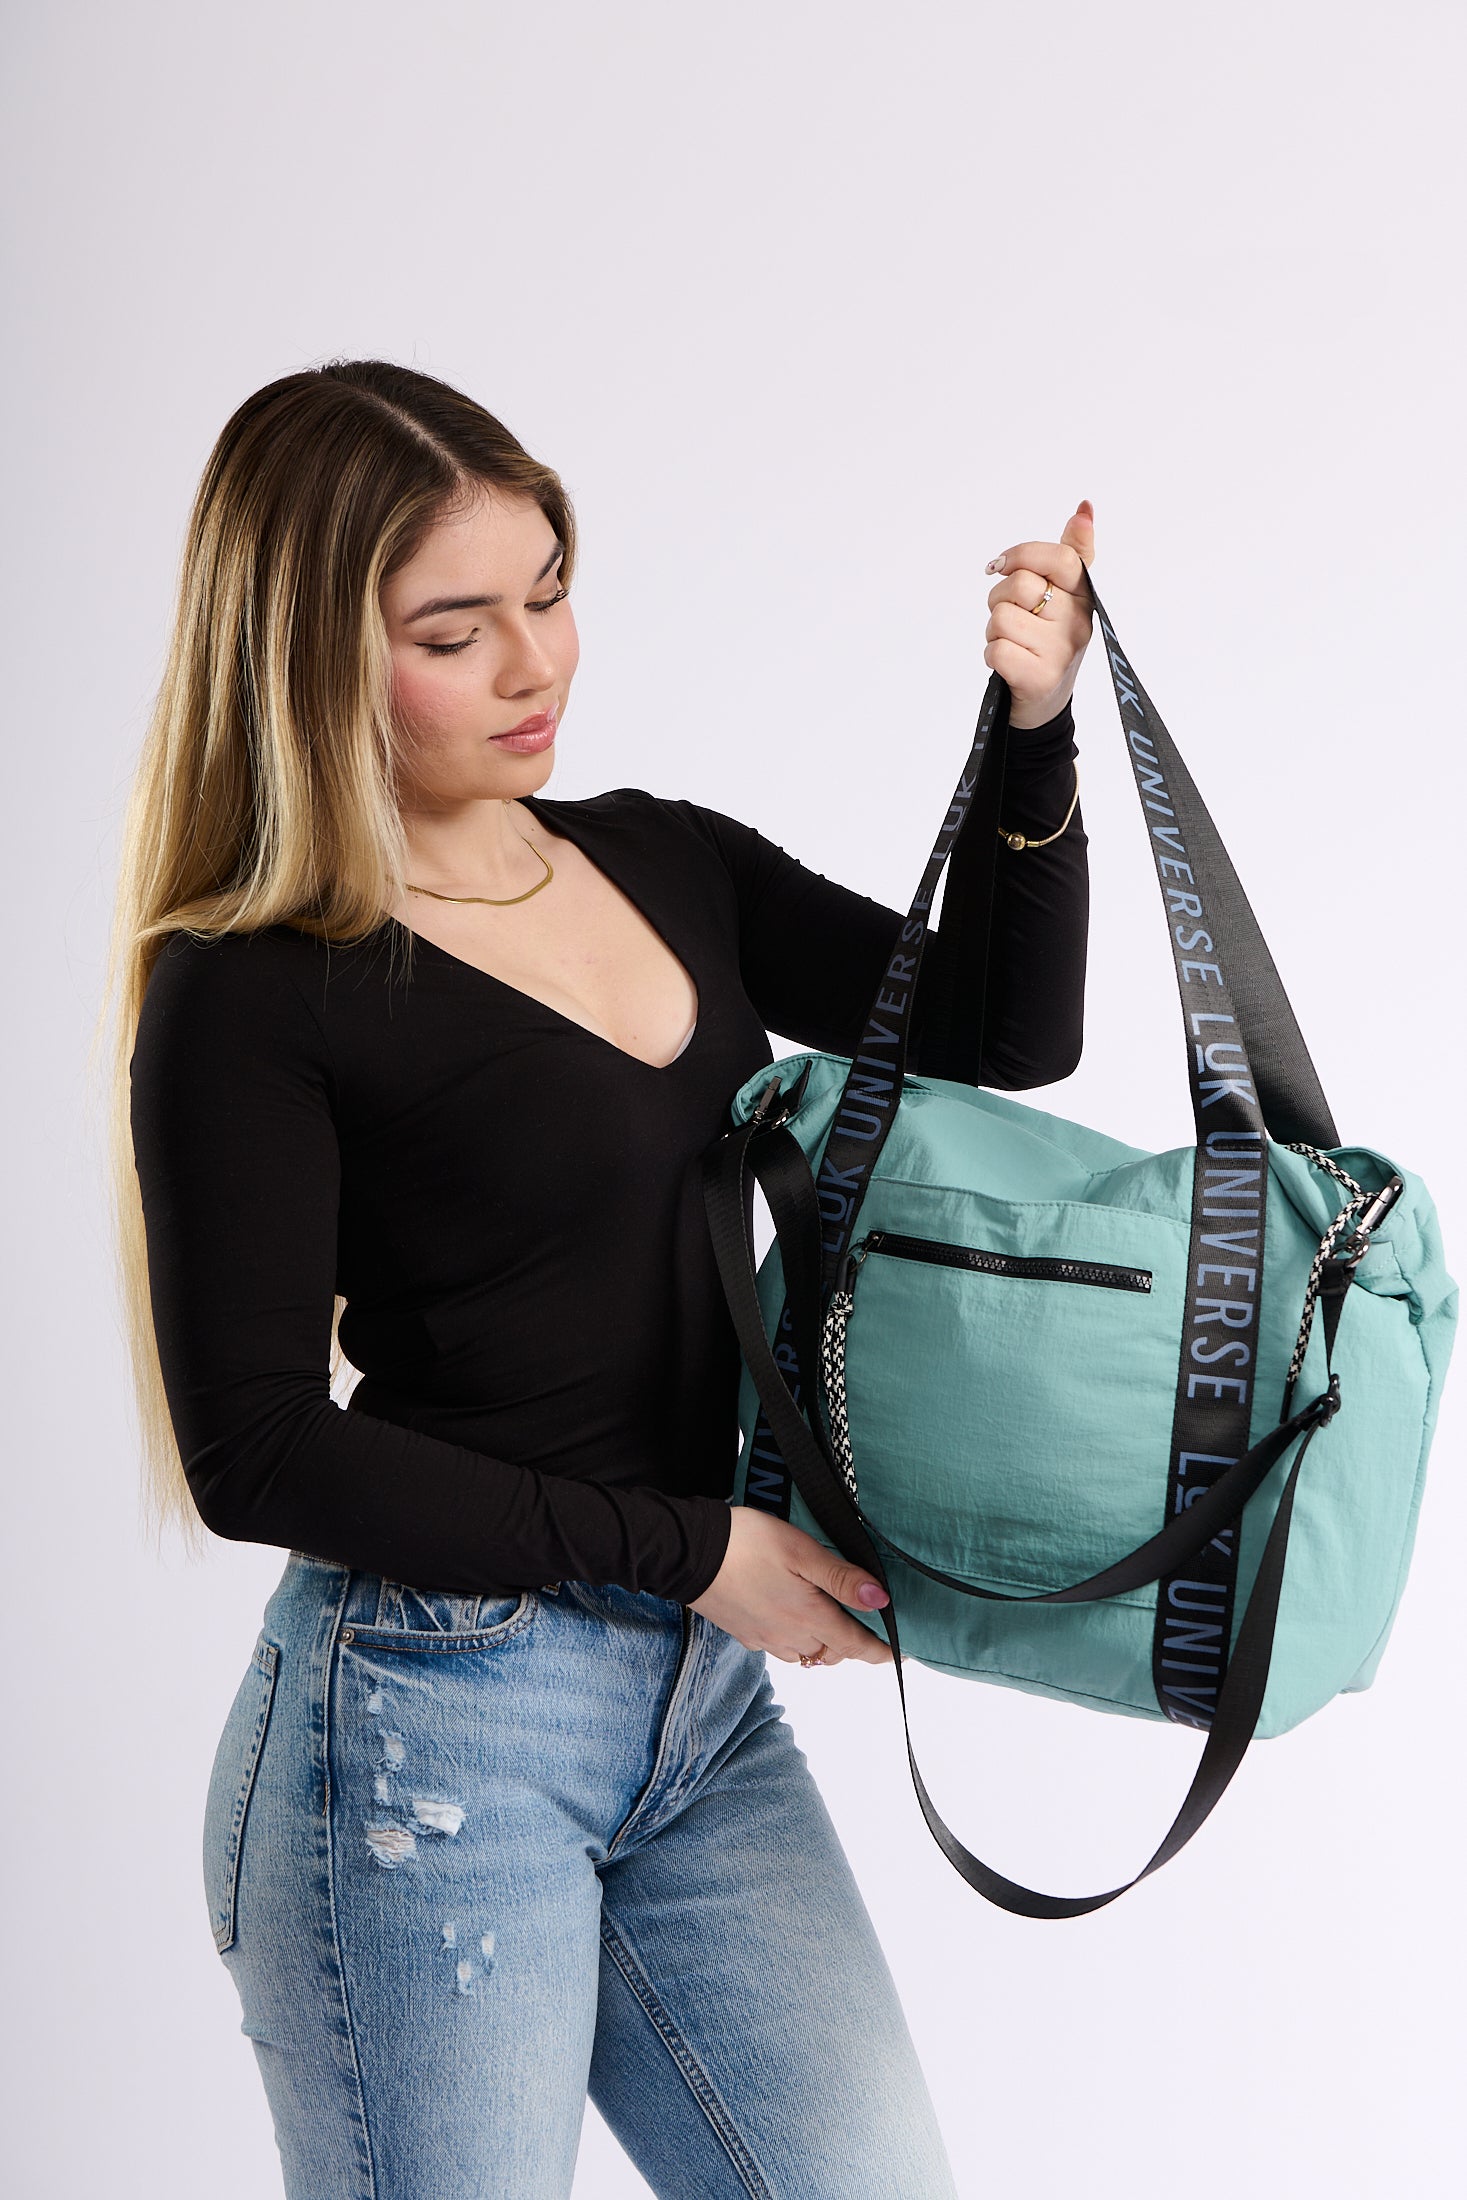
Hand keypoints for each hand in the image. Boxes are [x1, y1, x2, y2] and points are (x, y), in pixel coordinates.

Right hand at [688, 1505, 893, 1666]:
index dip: (880, 1651)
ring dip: (822, 1646)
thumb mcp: (802, 1551)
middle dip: (852, 1646)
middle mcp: (788, 1635)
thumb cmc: (747, 1544)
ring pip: (804, 1654)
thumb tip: (879, 1600)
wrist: (688, 1553)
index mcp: (808, 1616)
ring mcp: (763, 1638)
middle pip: (832, 1653)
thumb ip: (841, 1577)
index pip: (855, 1645)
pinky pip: (778, 1648)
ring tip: (832, 1627)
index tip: (897, 1653)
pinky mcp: (743, 1634)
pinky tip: (790, 1621)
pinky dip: (794, 1641)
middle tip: (867, 1632)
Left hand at [982, 499, 1095, 729]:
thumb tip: (1084, 508)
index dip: (1022, 554)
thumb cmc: (1049, 641)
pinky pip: (995, 649)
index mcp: (1085, 596)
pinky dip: (992, 656)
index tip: (1002, 565)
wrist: (1045, 705)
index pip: (1059, 557)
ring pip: (1001, 617)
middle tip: (1011, 616)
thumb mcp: (1067, 597)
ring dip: (994, 631)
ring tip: (1012, 642)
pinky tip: (1008, 663)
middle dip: (1000, 598)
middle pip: (1020, 585)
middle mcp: (1078, 622)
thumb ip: (1072, 552)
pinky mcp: (1040, 678)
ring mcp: (1061, 652)